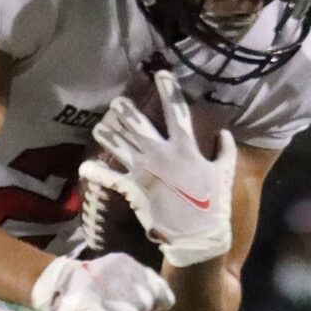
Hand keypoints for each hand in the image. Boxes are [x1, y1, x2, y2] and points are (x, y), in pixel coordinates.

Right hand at [31, 252, 173, 310]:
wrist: (52, 284)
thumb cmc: (90, 284)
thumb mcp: (116, 275)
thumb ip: (138, 284)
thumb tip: (163, 302)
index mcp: (126, 265)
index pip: (157, 284)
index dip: (162, 298)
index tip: (161, 307)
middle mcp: (118, 275)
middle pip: (146, 304)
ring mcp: (103, 291)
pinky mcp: (88, 307)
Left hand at [81, 71, 235, 266]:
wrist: (197, 236)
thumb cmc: (213, 204)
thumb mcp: (225, 173)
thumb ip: (225, 150)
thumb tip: (225, 132)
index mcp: (186, 148)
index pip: (177, 112)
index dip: (169, 91)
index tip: (161, 74)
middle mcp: (162, 155)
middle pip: (139, 126)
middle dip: (126, 111)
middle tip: (116, 101)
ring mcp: (146, 171)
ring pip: (121, 146)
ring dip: (108, 135)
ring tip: (99, 126)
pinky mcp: (134, 189)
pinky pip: (111, 178)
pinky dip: (97, 173)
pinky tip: (85, 167)